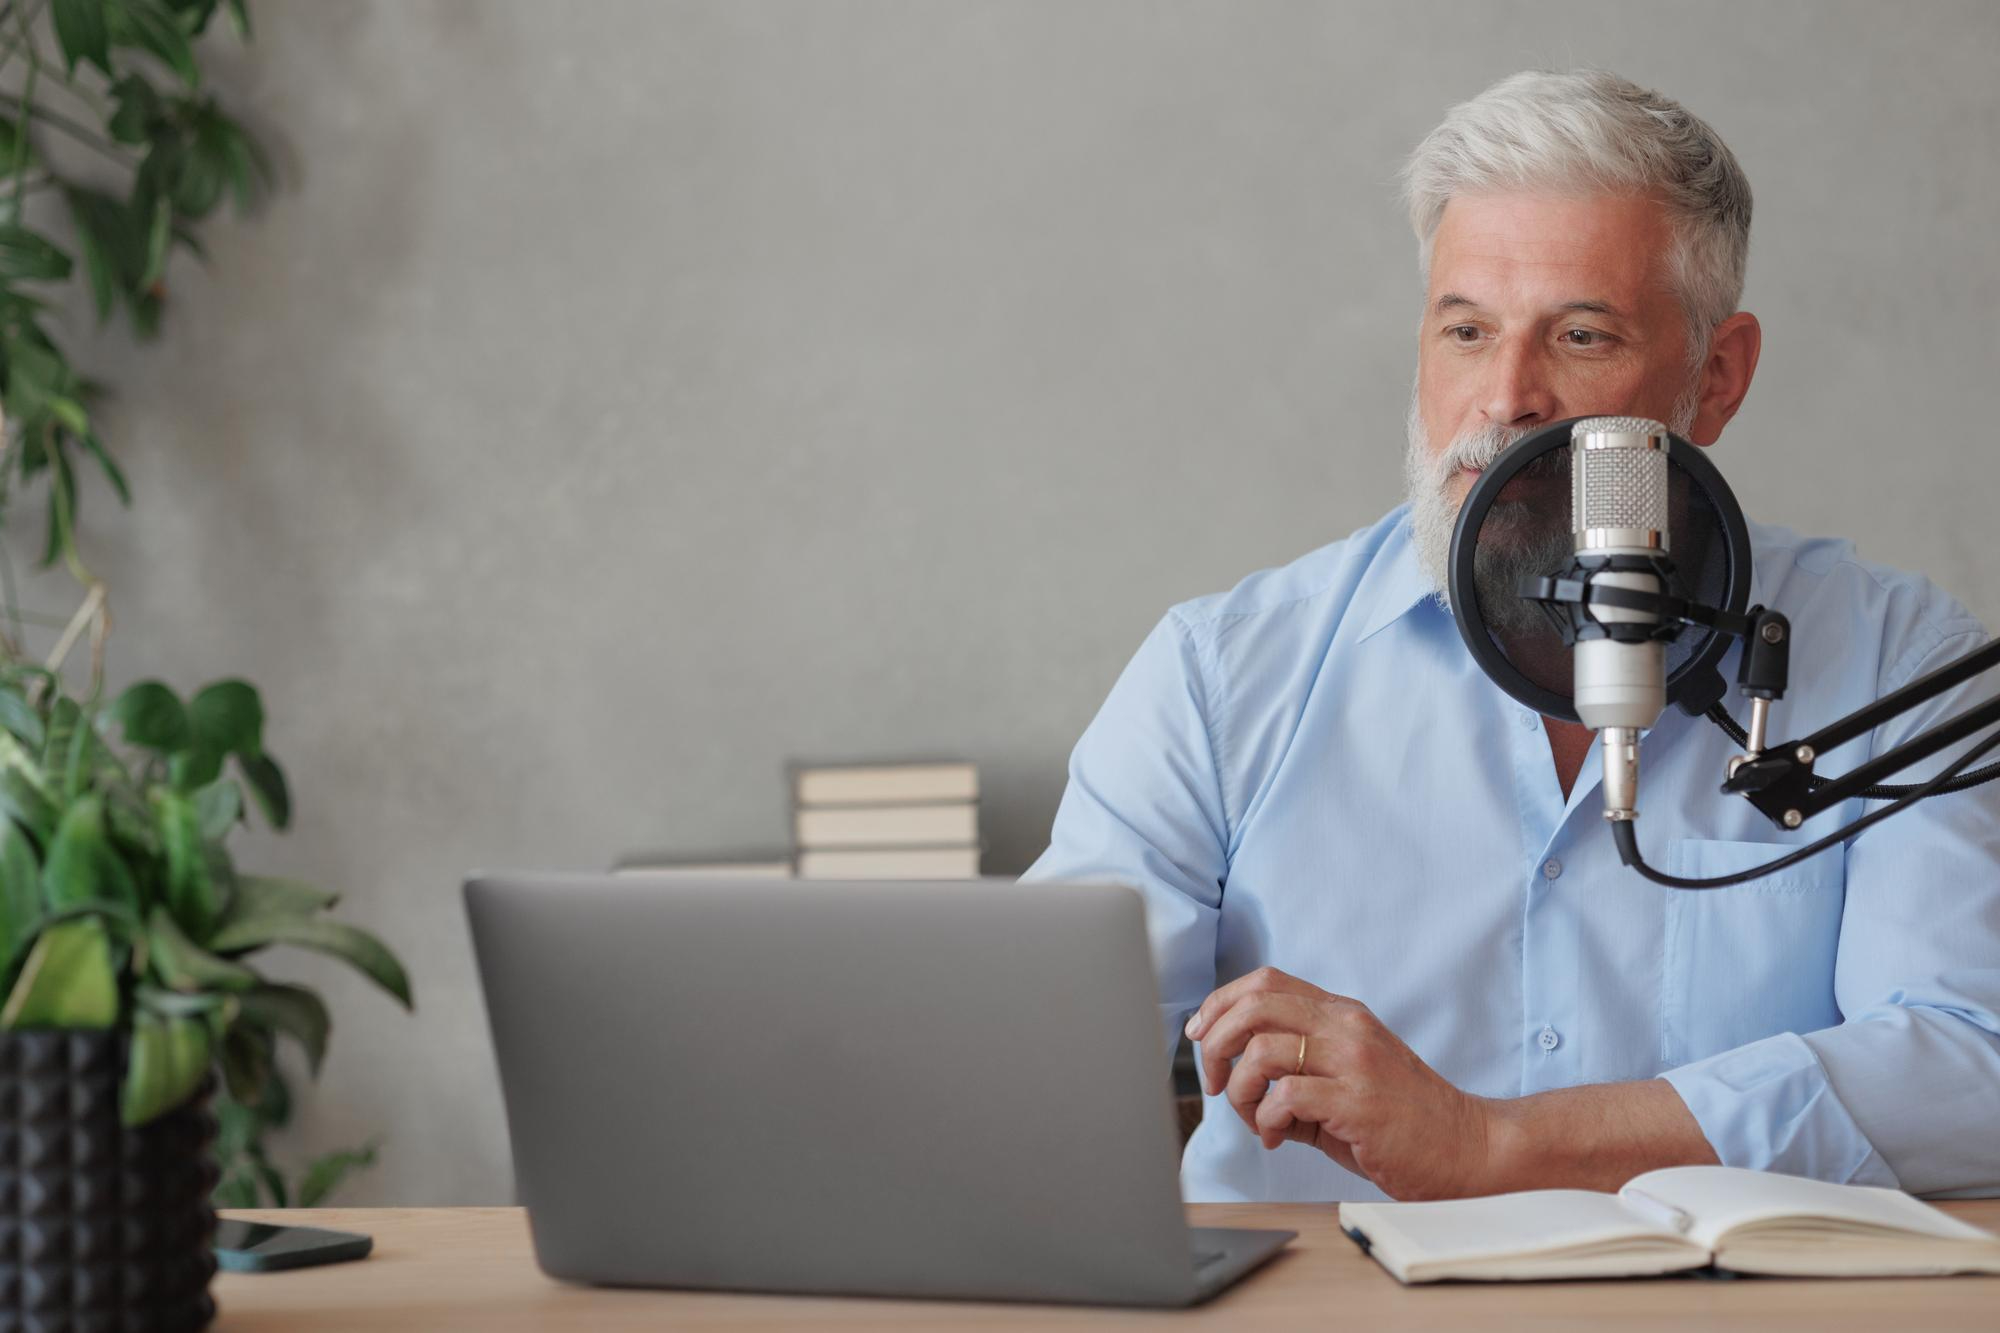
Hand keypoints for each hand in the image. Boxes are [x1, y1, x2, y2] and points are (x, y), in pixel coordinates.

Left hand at [1183, 967, 1494, 1199]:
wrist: (1468, 1147)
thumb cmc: (1403, 1119)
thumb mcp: (1346, 1076)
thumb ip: (1296, 1066)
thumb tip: (1235, 1076)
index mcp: (1342, 1014)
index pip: (1265, 982)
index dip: (1221, 1003)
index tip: (1201, 1034)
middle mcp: (1347, 1027)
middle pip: (1255, 1004)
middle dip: (1216, 1041)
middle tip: (1217, 1080)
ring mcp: (1355, 1061)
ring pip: (1262, 1049)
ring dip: (1241, 1088)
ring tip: (1253, 1118)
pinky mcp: (1358, 1102)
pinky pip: (1285, 1096)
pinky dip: (1265, 1119)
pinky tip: (1276, 1136)